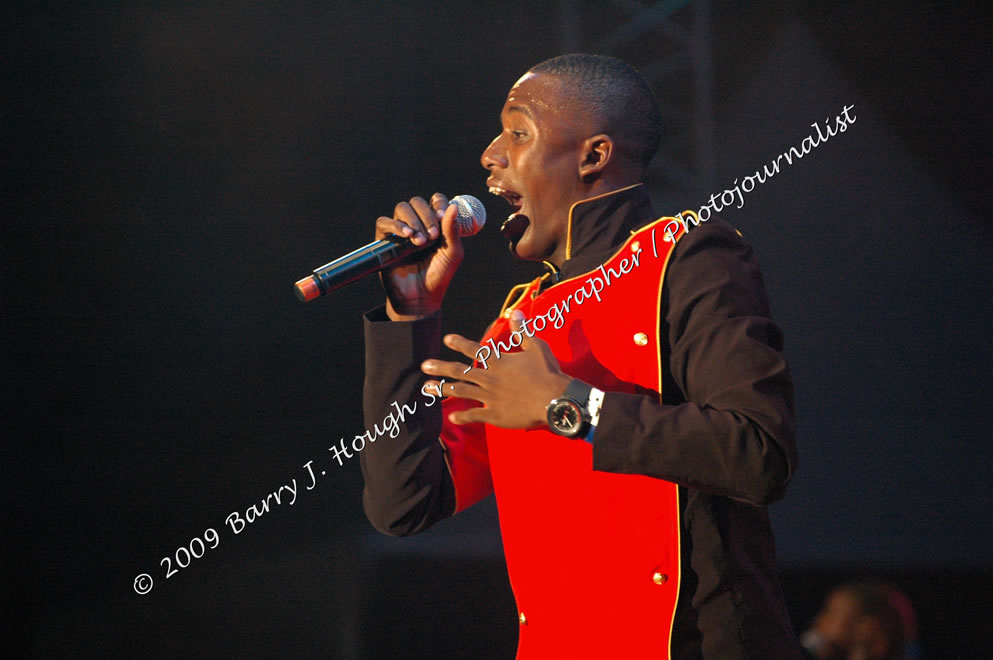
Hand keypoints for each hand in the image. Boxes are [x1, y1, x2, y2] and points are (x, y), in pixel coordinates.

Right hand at [376, 193, 463, 320]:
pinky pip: (384, 222)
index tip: (442, 217)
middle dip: (426, 215)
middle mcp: (418, 223)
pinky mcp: (385, 240)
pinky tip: (407, 236)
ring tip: (420, 242)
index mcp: (435, 223)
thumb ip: (453, 231)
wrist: (421, 298)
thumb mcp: (452, 253)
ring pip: (402, 208)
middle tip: (433, 236)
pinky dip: (396, 225)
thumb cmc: (439, 274)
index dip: (439, 204)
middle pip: (418, 202)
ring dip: (413, 221)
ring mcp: (401, 230)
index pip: (435, 200)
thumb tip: (453, 207)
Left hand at [421, 312, 573, 428]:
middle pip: (459, 372)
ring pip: (461, 392)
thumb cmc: (547, 372)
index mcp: (498, 362)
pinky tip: (451, 417)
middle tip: (424, 366)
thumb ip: (522, 331)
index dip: (459, 343)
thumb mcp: (536, 347)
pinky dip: (462, 417)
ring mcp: (489, 398)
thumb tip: (514, 313)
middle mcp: (489, 378)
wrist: (554, 399)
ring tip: (426, 388)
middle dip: (440, 367)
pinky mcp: (495, 415)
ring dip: (442, 389)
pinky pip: (474, 416)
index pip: (474, 349)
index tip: (447, 339)